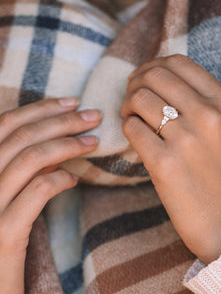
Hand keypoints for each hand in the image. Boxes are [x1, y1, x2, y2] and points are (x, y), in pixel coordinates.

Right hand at [0, 98, 100, 293]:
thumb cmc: (2, 238)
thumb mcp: (9, 196)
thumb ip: (26, 170)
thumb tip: (54, 146)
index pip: (5, 124)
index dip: (40, 109)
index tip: (72, 101)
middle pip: (20, 136)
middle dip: (61, 120)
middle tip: (93, 116)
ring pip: (28, 159)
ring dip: (66, 145)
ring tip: (93, 142)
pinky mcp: (2, 235)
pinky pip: (35, 194)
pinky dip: (58, 180)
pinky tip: (74, 179)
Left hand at [121, 55, 220, 264]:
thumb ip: (199, 99)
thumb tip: (157, 77)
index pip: (177, 62)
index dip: (153, 66)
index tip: (143, 80)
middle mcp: (209, 115)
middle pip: (154, 75)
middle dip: (135, 83)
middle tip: (132, 100)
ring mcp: (187, 139)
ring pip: (139, 98)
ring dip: (127, 105)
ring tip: (132, 118)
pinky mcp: (165, 163)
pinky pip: (132, 128)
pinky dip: (128, 128)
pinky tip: (136, 138)